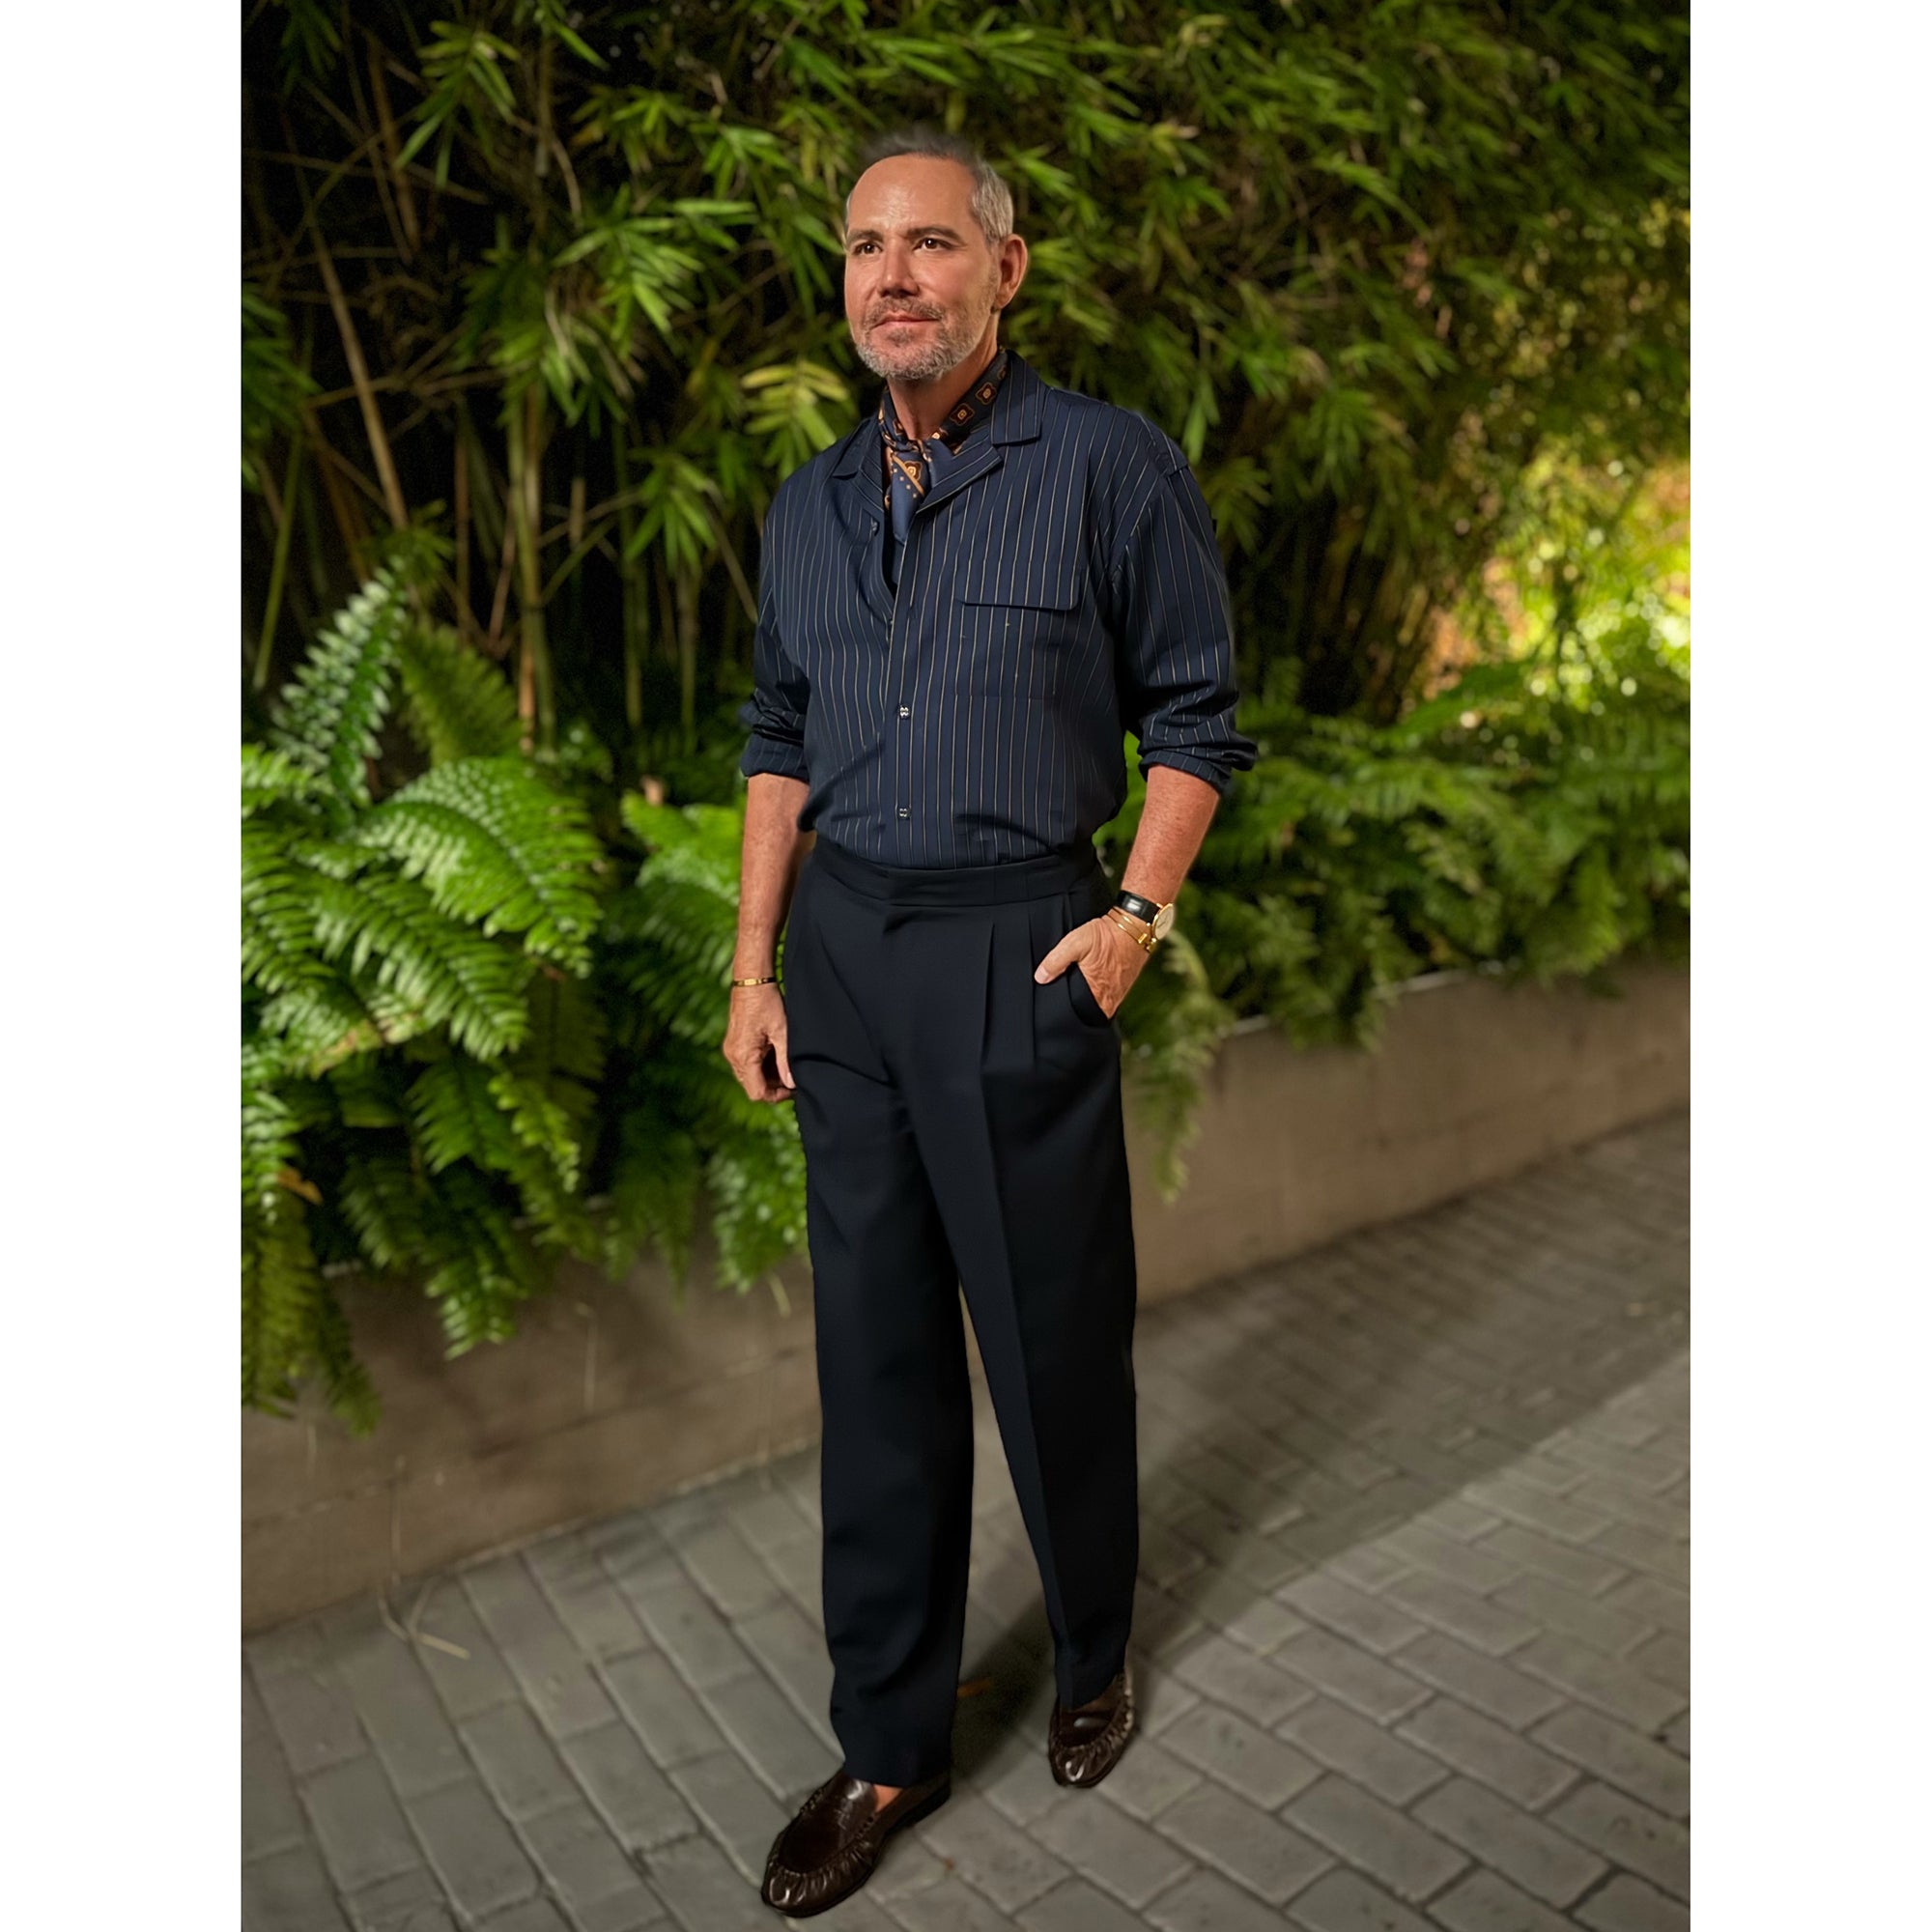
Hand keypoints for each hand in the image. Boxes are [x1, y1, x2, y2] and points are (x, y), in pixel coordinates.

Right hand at [721, 983, 794, 1101]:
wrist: (752, 980)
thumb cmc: (767, 1002)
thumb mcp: (782, 1032)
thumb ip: (786, 1061)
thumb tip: (792, 1084)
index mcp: (743, 1056)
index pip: (757, 1092)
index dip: (776, 1096)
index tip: (793, 1088)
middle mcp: (733, 1056)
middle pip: (752, 1086)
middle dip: (773, 1086)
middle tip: (792, 1076)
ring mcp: (731, 1050)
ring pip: (749, 1076)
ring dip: (767, 1075)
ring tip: (785, 1063)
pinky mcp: (734, 1043)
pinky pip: (746, 1064)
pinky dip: (760, 1065)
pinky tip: (775, 1054)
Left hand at [1033, 915, 1147, 1019]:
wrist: (1134, 927)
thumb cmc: (1107, 935)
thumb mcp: (1075, 942)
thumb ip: (1056, 961)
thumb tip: (1040, 977)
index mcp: (1097, 993)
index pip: (1076, 1013)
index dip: (1064, 1008)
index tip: (1056, 1000)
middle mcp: (1110, 999)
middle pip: (1087, 1011)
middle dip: (1076, 1005)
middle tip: (1066, 992)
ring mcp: (1119, 995)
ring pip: (1098, 1005)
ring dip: (1088, 999)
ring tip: (1078, 987)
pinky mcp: (1124, 987)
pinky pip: (1108, 997)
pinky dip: (1099, 992)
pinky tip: (1092, 981)